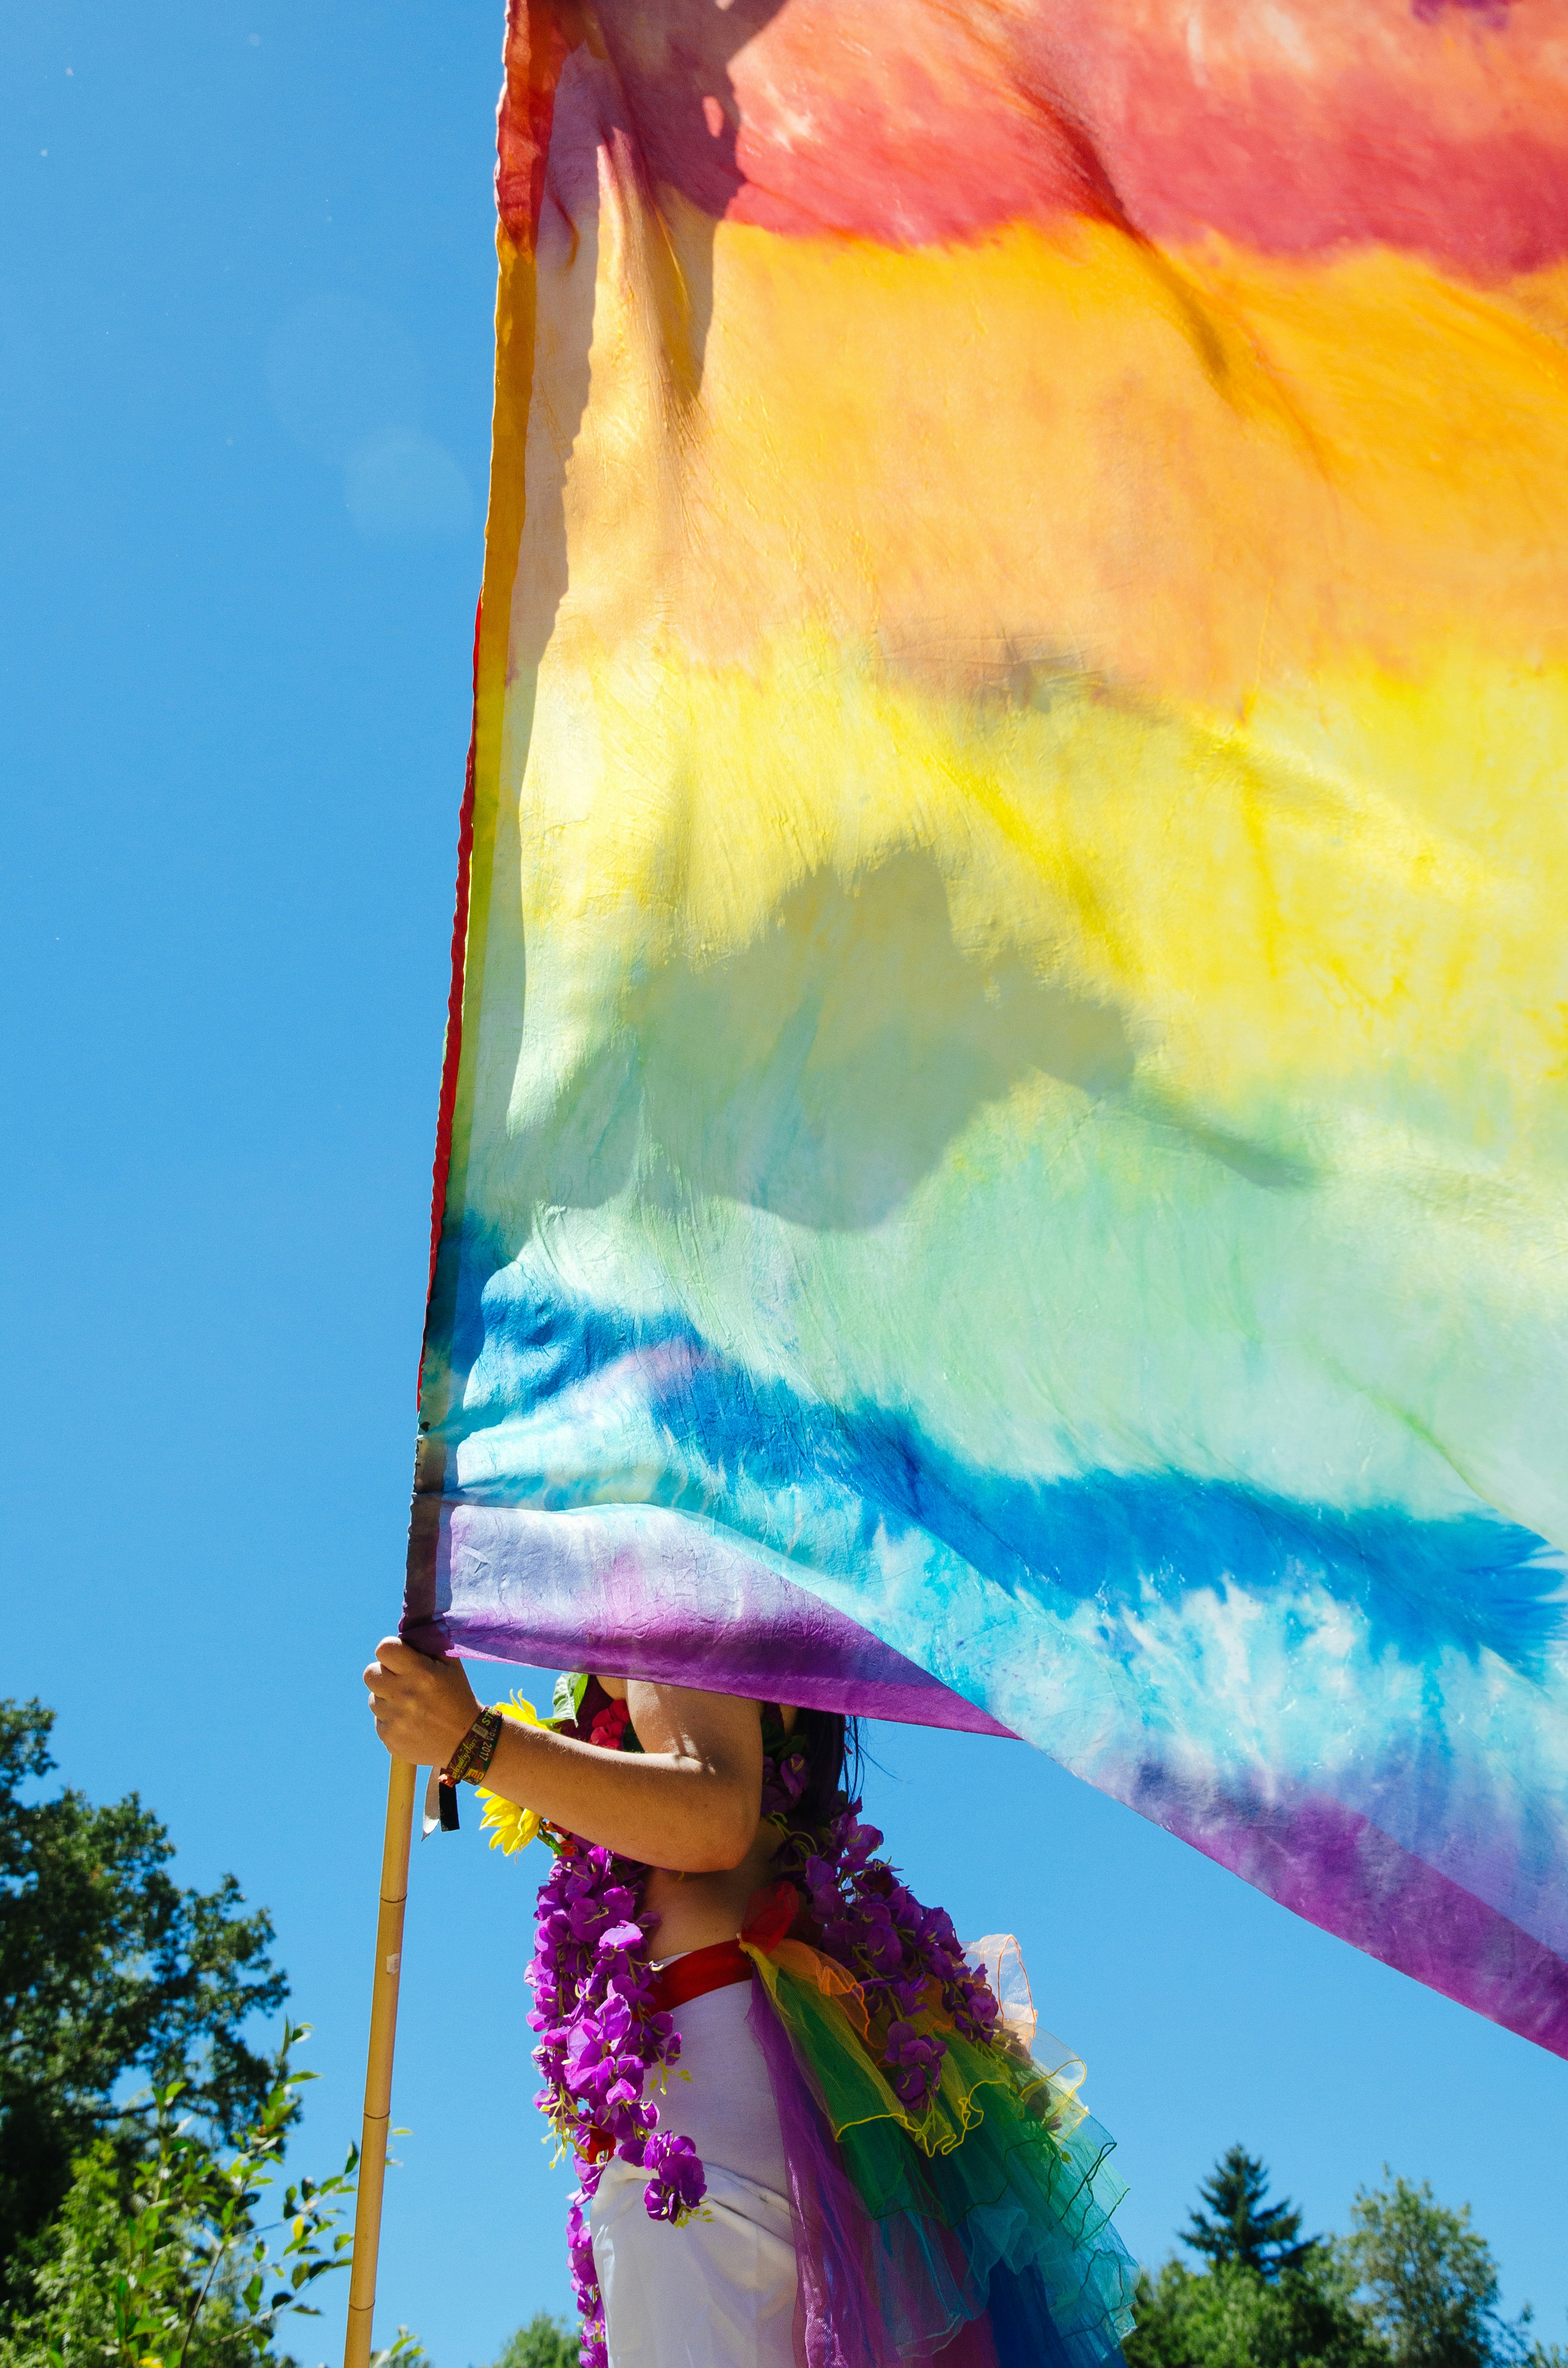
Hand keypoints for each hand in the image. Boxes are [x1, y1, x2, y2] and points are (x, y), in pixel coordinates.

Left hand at [363, 1637, 478, 1767]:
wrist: (466, 1740)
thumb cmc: (458, 1696)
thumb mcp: (451, 1665)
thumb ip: (428, 1644)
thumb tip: (407, 1631)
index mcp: (420, 1673)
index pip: (384, 1649)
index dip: (391, 1650)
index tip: (400, 1657)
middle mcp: (404, 1695)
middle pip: (370, 1673)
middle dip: (383, 1673)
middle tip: (400, 1679)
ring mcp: (395, 1719)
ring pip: (373, 1699)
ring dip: (387, 1698)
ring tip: (409, 1704)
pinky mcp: (389, 1737)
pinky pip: (379, 1721)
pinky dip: (391, 1719)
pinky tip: (410, 1721)